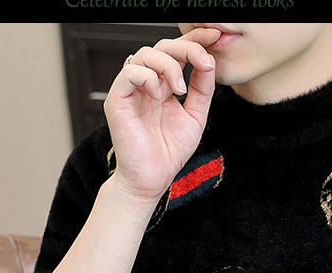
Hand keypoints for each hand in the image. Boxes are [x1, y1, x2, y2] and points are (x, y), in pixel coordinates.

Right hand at [103, 27, 220, 204]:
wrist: (152, 179)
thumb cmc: (169, 152)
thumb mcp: (195, 117)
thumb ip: (203, 89)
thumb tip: (208, 62)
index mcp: (163, 86)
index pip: (177, 53)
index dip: (194, 40)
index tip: (215, 35)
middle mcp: (146, 84)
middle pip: (161, 47)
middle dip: (185, 48)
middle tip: (202, 61)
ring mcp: (130, 90)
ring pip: (146, 54)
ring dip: (169, 66)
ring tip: (179, 90)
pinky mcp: (117, 99)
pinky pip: (130, 72)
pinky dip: (149, 78)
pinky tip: (159, 96)